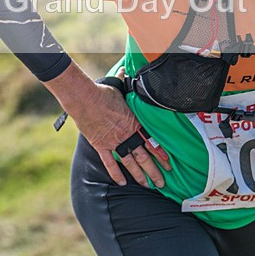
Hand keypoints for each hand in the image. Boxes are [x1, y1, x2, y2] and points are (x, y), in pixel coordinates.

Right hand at [44, 63, 171, 186]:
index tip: (170, 163)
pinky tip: (122, 183)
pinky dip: (116, 173)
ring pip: (130, 163)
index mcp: (134, 122)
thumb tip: (128, 69)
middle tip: (163, 182)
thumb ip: (127, 84)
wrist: (85, 98)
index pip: (152, 140)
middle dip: (154, 170)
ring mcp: (114, 142)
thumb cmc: (104, 92)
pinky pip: (110, 163)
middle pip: (144, 156)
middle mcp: (126, 134)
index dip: (161, 153)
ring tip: (148, 186)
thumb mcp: (120, 88)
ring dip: (139, 175)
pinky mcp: (100, 145)